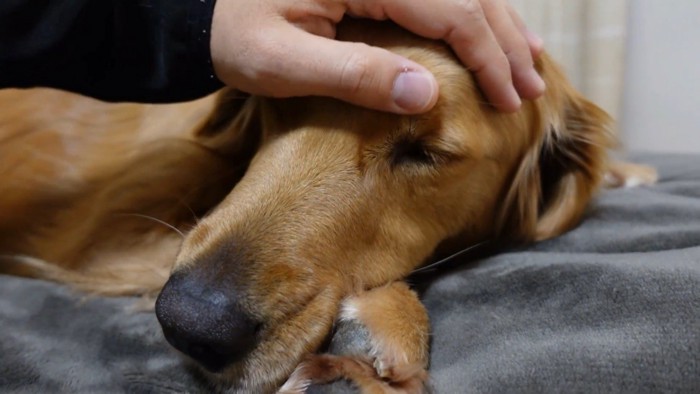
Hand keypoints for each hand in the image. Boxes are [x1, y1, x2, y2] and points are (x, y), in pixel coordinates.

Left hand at [210, 0, 544, 113]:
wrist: (198, 3)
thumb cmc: (231, 31)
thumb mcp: (280, 62)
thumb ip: (353, 75)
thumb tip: (427, 95)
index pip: (450, 11)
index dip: (488, 57)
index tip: (512, 99)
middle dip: (505, 42)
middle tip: (532, 88)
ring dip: (498, 22)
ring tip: (530, 60)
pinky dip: (470, 9)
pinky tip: (488, 27)